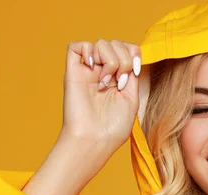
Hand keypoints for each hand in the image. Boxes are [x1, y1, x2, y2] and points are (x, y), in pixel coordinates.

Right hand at [60, 39, 141, 154]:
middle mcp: (103, 71)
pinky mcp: (73, 72)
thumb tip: (131, 56)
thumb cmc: (113, 127)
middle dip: (124, 61)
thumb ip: (132, 75)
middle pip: (117, 43)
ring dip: (110, 60)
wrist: (94, 139)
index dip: (134, 54)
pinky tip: (92, 68)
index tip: (134, 72)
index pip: (128, 49)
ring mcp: (88, 71)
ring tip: (105, 83)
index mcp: (118, 77)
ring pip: (101, 43)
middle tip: (118, 84)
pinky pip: (77, 46)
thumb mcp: (132, 98)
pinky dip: (88, 51)